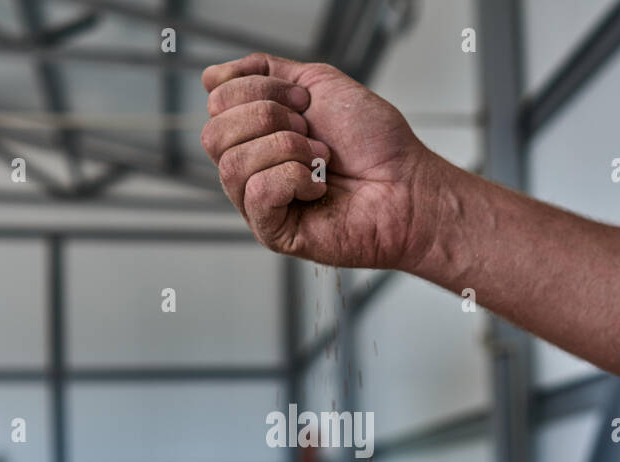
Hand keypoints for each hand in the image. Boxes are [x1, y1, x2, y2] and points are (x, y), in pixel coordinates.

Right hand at [199, 53, 438, 269]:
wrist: (407, 183)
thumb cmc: (374, 143)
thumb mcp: (318, 84)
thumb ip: (265, 71)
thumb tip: (212, 76)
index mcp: (255, 133)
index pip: (217, 101)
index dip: (259, 88)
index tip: (304, 100)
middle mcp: (250, 168)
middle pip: (213, 134)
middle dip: (269, 119)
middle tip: (311, 132)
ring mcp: (258, 203)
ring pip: (231, 163)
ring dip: (287, 149)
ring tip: (321, 158)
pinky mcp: (272, 232)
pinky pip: (257, 193)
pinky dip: (294, 179)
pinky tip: (318, 186)